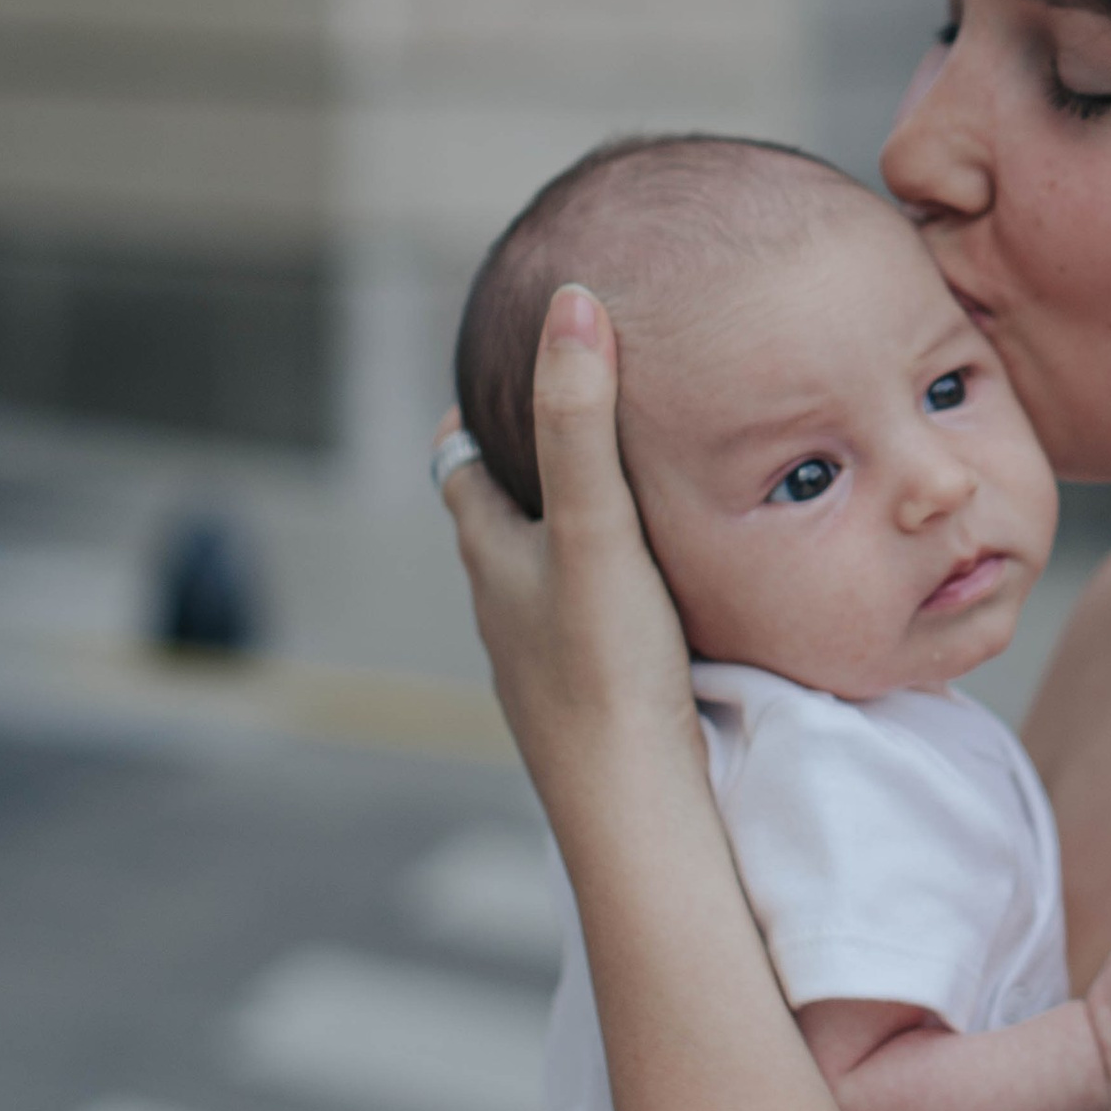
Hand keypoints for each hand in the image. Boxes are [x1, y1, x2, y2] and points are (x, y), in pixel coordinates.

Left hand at [434, 287, 696, 831]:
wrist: (631, 807)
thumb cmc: (605, 666)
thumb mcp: (596, 525)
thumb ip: (583, 419)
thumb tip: (571, 303)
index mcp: (492, 555)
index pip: (461, 465)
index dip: (472, 414)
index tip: (496, 366)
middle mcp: (504, 606)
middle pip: (499, 518)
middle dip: (523, 466)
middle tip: (564, 413)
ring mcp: (542, 660)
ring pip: (541, 576)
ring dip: (565, 534)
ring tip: (614, 492)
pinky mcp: (587, 701)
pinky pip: (585, 624)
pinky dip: (602, 590)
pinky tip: (649, 595)